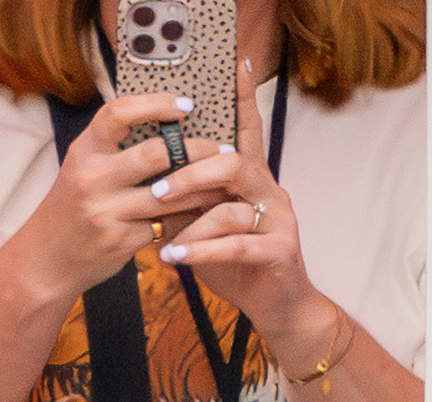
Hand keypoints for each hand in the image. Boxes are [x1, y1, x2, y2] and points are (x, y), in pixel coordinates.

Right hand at [4, 88, 225, 309]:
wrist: (46, 260)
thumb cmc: (72, 207)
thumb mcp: (81, 168)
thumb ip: (113, 147)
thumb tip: (165, 121)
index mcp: (83, 152)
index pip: (118, 113)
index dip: (155, 103)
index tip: (185, 105)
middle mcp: (91, 180)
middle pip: (155, 155)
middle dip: (194, 149)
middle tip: (219, 147)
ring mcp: (106, 213)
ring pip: (169, 195)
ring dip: (202, 187)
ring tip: (223, 178)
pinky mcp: (120, 241)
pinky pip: (164, 225)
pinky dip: (187, 218)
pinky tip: (204, 211)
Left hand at [154, 60, 332, 356]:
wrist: (276, 305)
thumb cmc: (236, 262)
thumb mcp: (205, 227)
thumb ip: (189, 202)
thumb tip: (152, 180)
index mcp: (251, 179)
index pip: (248, 130)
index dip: (243, 99)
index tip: (236, 65)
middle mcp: (269, 191)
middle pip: (233, 163)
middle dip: (191, 174)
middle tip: (157, 191)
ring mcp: (279, 219)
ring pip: (233, 207)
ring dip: (193, 224)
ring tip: (163, 240)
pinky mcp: (279, 251)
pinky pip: (238, 245)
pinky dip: (202, 253)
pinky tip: (176, 261)